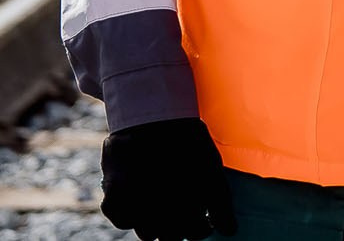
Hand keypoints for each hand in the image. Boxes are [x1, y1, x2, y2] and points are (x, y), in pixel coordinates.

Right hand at [100, 116, 235, 239]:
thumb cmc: (187, 140)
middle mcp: (161, 207)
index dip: (201, 229)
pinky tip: (138, 204)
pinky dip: (128, 216)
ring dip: (155, 226)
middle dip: (178, 229)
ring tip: (159, 207)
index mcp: (188, 201)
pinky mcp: (114, 194)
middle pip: (171, 236)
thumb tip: (229, 232)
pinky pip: (122, 220)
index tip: (202, 222)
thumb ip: (220, 204)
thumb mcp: (211, 167)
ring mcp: (136, 202)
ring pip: (147, 234)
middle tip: (179, 213)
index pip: (196, 232)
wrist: (155, 114)